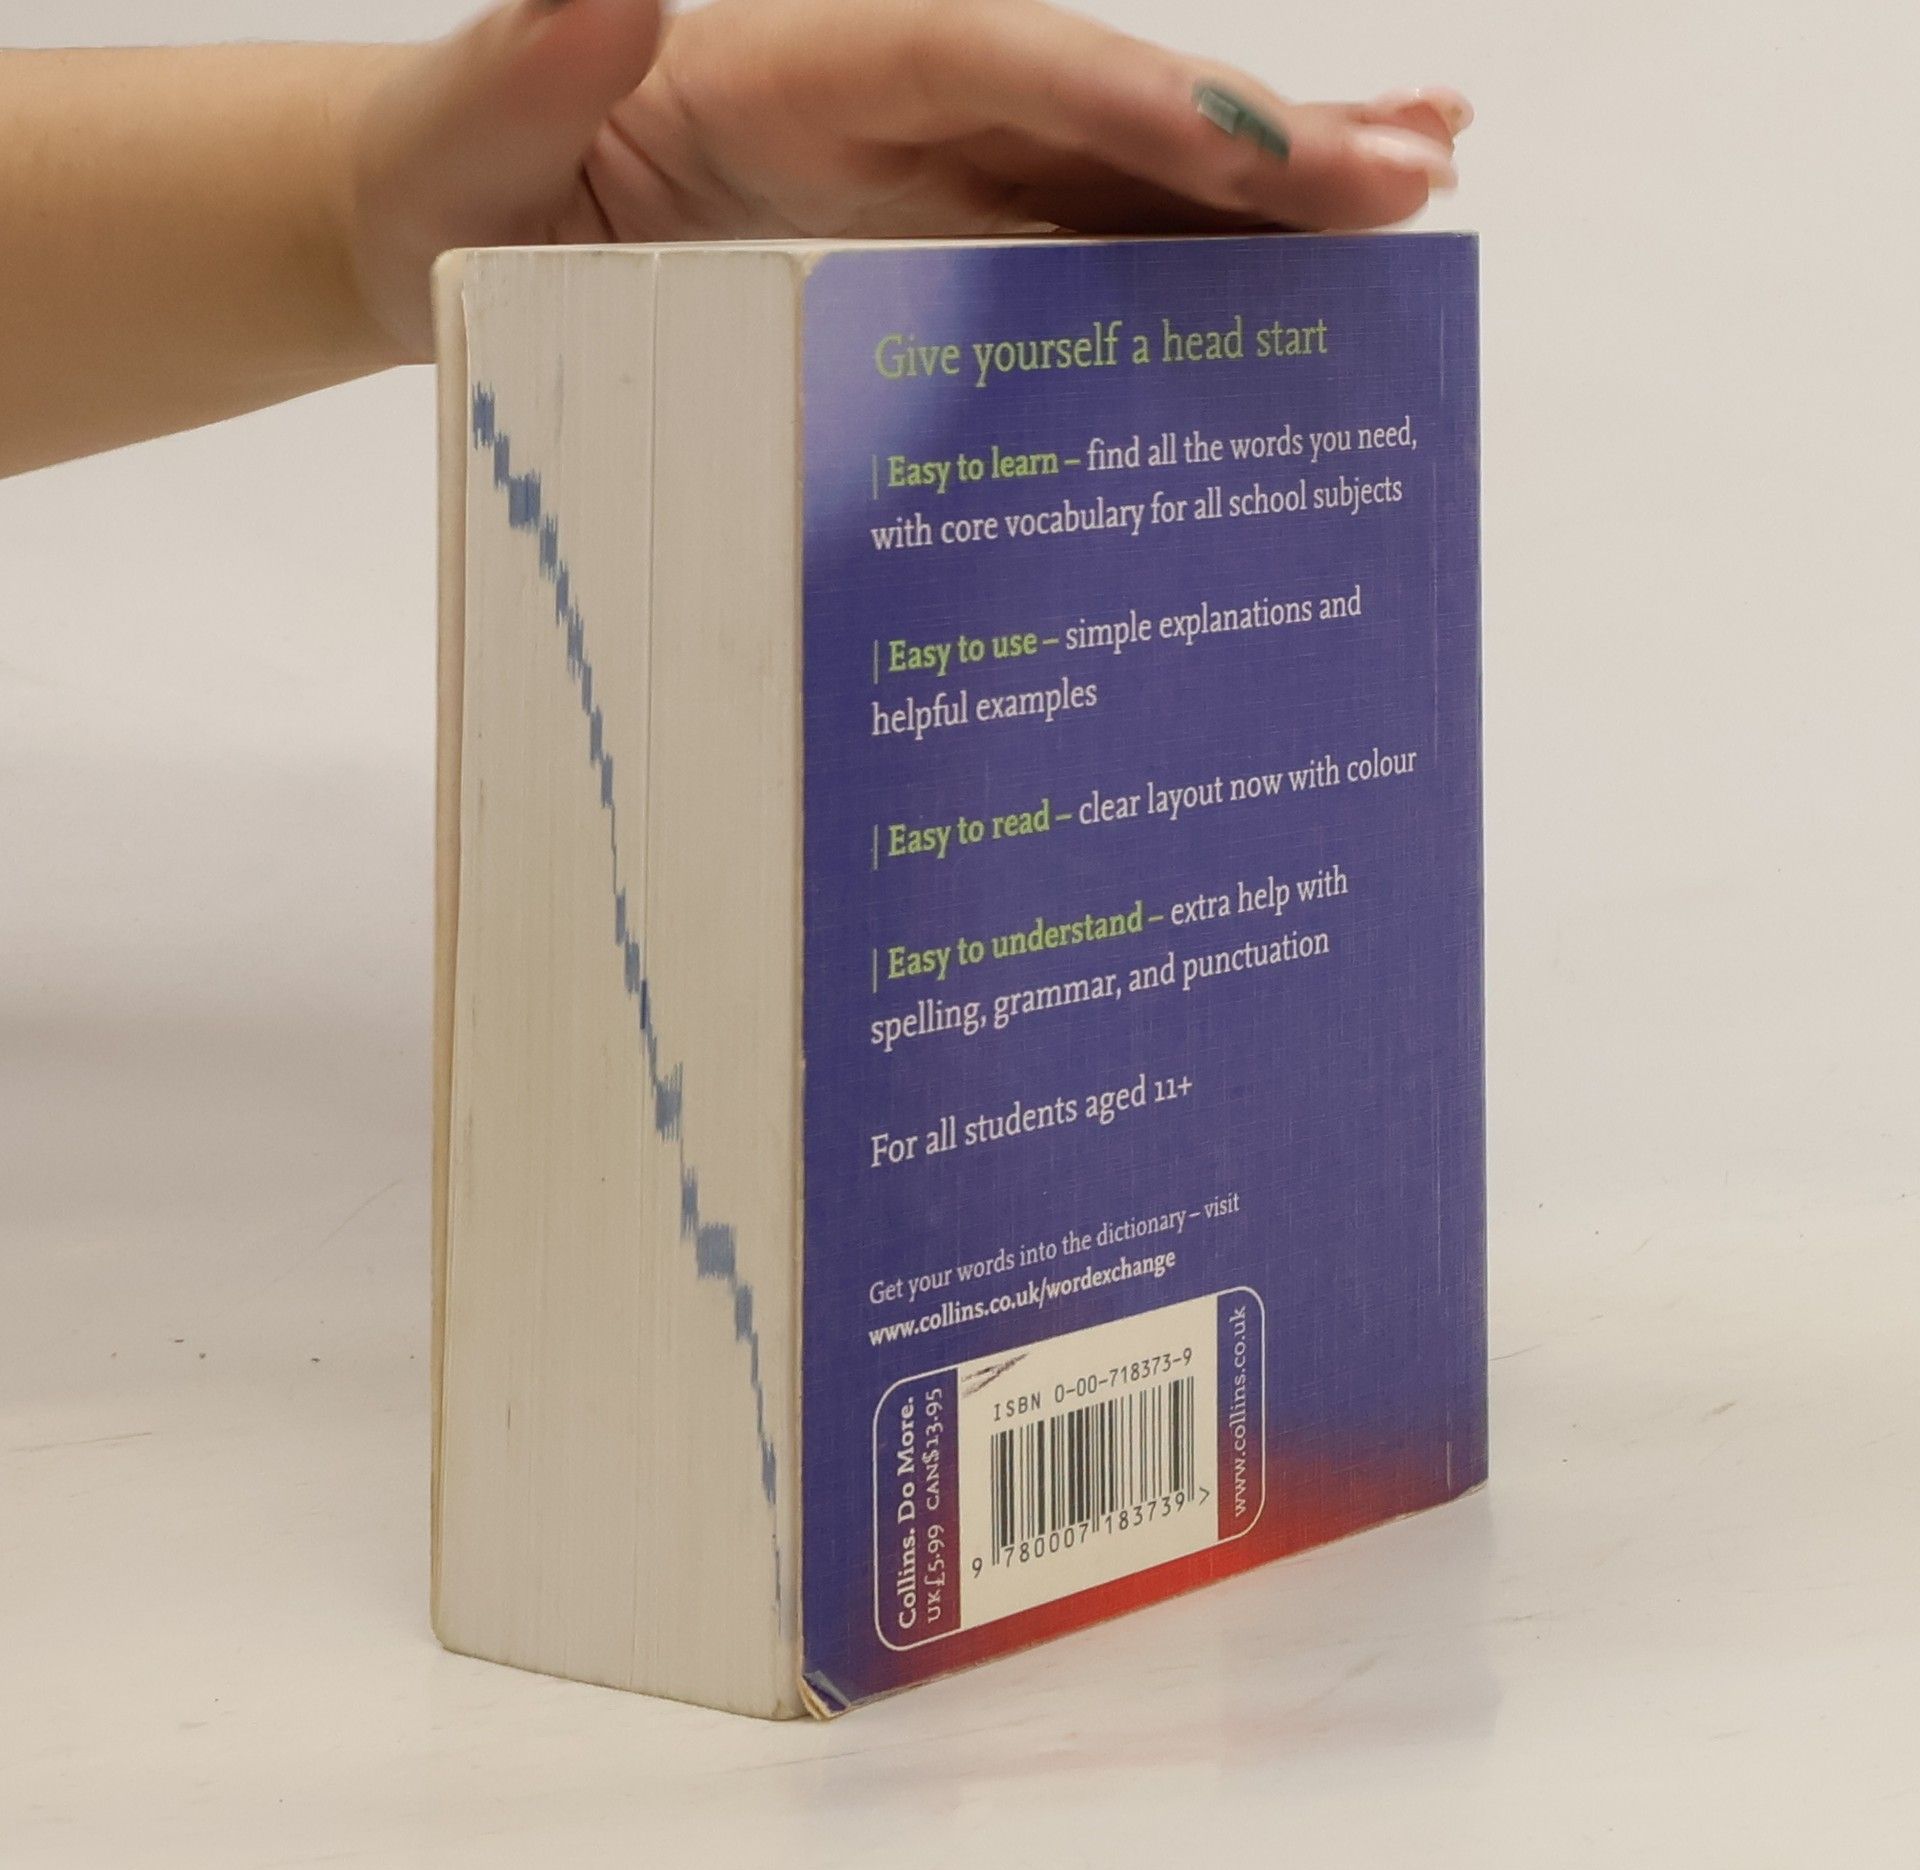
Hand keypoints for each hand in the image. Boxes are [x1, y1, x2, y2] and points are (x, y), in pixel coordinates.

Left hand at [353, 0, 1468, 358]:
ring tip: (1411, 193)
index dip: (1132, 103)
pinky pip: (1071, 239)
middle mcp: (890, 99)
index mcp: (803, 64)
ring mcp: (920, 168)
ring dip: (1260, 188)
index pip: (999, 64)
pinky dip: (1179, 253)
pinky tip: (1277, 276)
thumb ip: (530, 66)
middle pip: (1099, 104)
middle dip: (1257, 141)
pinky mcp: (926, 236)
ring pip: (1114, 170)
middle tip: (1420, 167)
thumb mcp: (466, 137)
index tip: (1257, 145)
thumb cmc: (456, 194)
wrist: (451, 233)